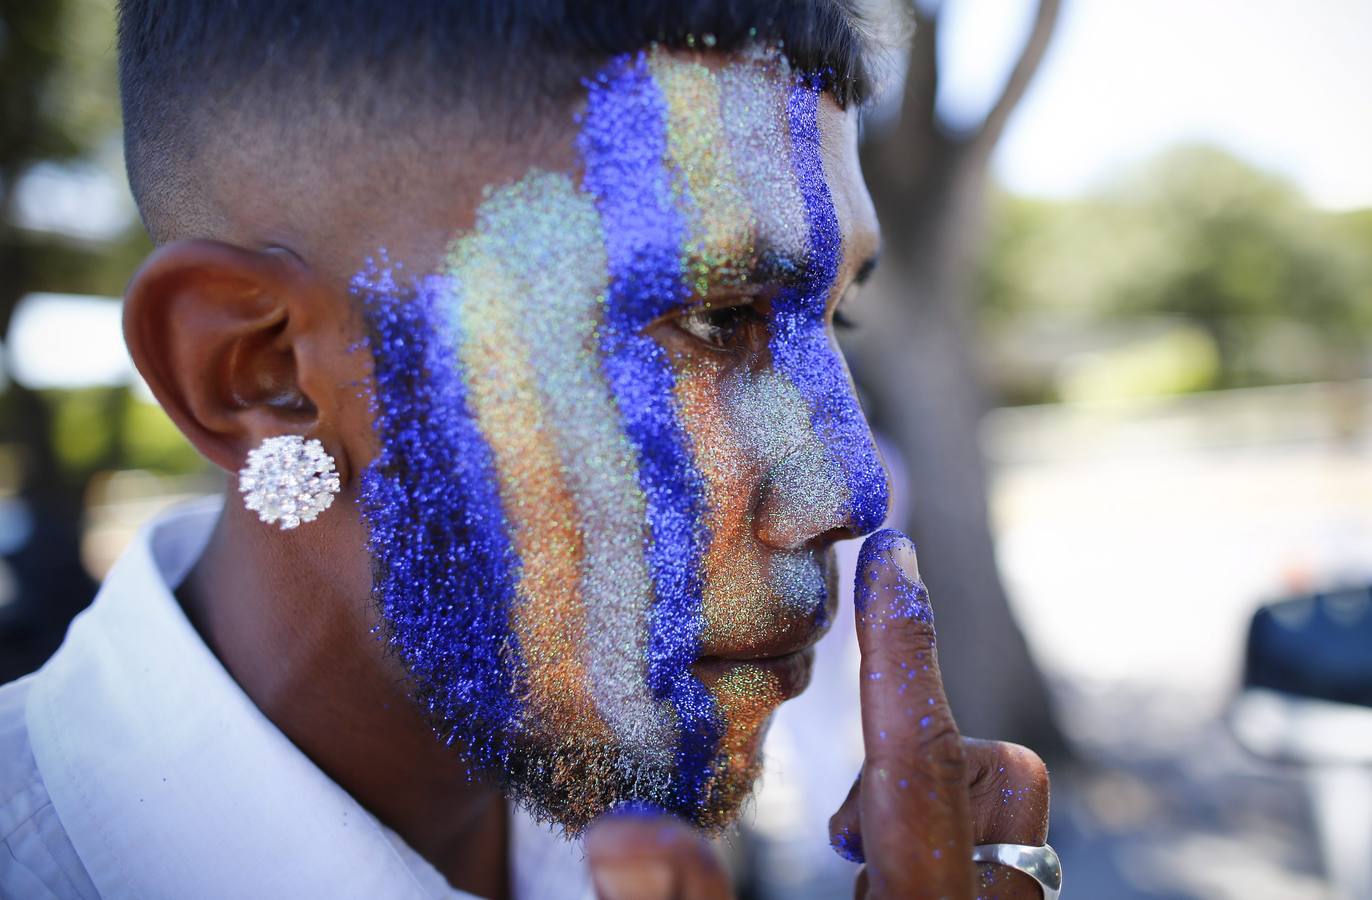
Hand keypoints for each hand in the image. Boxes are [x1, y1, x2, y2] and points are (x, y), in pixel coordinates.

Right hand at [584, 528, 1050, 899]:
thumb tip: (623, 829)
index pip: (916, 761)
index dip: (898, 650)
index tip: (888, 553)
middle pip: (998, 780)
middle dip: (918, 750)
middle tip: (833, 819)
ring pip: (1010, 822)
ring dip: (934, 800)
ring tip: (847, 854)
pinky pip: (998, 864)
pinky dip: (943, 840)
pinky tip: (873, 881)